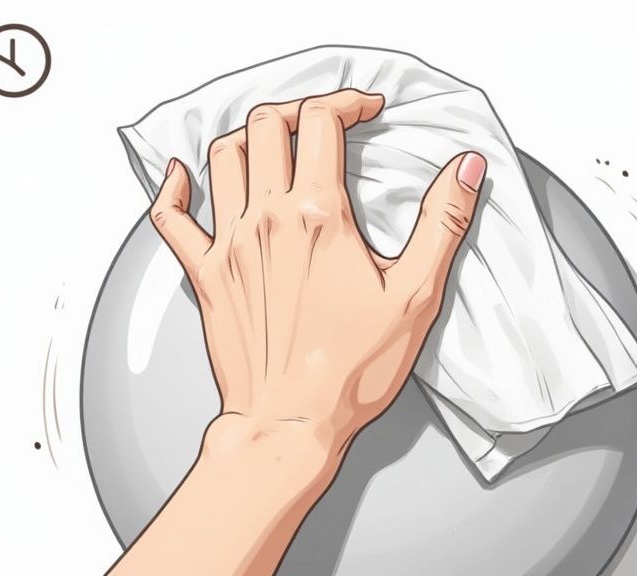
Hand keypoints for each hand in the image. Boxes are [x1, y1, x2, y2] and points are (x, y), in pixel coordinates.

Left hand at [150, 88, 486, 475]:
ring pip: (224, 157)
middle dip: (300, 109)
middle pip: (268, 126)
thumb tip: (466, 169)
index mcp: (318, 217)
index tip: (365, 109)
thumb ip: (442, 223)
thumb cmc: (350, 370)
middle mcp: (266, 220)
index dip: (346, 101)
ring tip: (275, 140)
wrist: (291, 423)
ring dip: (251, 135)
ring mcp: (229, 245)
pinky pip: (171, 218)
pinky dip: (174, 187)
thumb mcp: (416, 294)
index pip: (322, 122)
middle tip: (324, 120)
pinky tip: (183, 176)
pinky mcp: (206, 276)